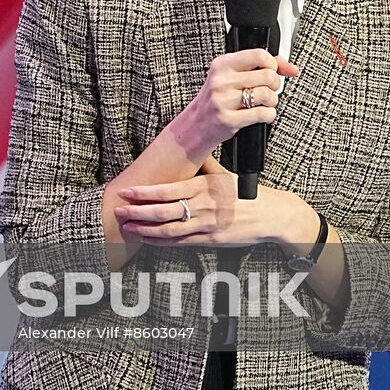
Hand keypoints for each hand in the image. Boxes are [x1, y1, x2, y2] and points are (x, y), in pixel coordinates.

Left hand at [113, 157, 311, 246]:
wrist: (272, 216)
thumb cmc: (246, 193)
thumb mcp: (224, 175)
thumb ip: (203, 166)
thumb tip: (188, 148)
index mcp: (203, 187)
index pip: (167, 191)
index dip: (144, 193)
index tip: (127, 191)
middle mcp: (203, 207)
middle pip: (163, 212)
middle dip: (137, 212)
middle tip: (118, 210)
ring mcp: (206, 226)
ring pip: (168, 230)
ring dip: (144, 230)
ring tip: (127, 226)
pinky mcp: (210, 240)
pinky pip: (180, 242)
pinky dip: (161, 241)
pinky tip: (147, 239)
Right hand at [171, 49, 298, 160]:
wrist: (197, 123)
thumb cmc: (219, 98)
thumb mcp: (234, 76)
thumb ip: (262, 67)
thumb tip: (291, 68)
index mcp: (222, 64)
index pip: (259, 55)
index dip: (272, 64)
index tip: (270, 71)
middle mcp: (221, 80)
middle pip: (268, 75)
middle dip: (275, 85)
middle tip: (267, 89)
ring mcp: (223, 100)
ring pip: (267, 95)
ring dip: (272, 101)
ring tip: (263, 103)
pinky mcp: (228, 119)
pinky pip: (263, 114)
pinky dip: (268, 115)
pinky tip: (260, 114)